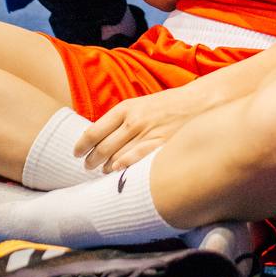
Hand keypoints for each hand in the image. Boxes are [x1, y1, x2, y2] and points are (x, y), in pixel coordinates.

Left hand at [74, 85, 197, 172]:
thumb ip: (122, 119)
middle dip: (91, 160)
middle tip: (87, 166)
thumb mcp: (141, 104)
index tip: (76, 152)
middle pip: (103, 147)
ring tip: (102, 171)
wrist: (199, 103)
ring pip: (116, 158)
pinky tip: (117, 173)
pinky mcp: (160, 146)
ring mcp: (147, 134)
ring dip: (106, 167)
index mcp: (126, 108)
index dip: (82, 145)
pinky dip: (123, 168)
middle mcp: (134, 121)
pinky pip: (136, 161)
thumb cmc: (168, 105)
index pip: (94, 130)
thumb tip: (100, 136)